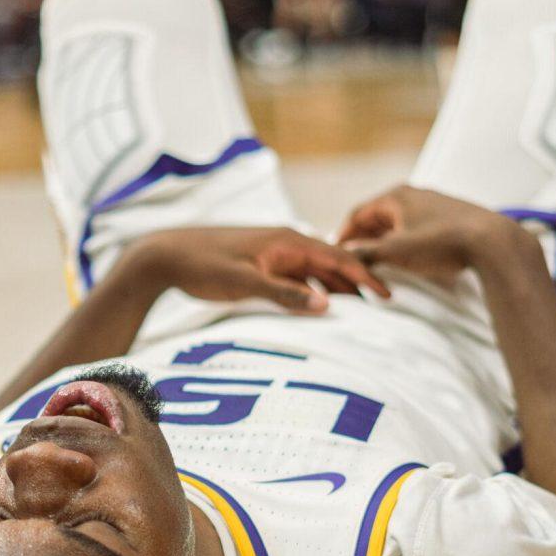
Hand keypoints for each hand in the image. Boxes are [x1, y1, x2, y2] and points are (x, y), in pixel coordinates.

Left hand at [134, 225, 389, 311]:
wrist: (167, 255)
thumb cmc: (204, 265)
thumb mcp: (245, 282)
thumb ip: (286, 294)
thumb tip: (327, 307)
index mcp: (288, 241)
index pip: (339, 258)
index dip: (366, 276)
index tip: (388, 296)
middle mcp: (286, 243)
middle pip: (333, 264)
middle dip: (359, 284)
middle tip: (384, 309)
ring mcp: (275, 254)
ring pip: (316, 273)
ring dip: (337, 290)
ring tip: (359, 313)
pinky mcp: (263, 264)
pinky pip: (298, 279)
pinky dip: (313, 293)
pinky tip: (320, 309)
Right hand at [338, 185, 525, 285]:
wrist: (491, 241)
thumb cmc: (442, 242)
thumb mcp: (396, 251)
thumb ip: (367, 253)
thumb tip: (346, 254)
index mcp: (395, 197)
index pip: (358, 213)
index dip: (343, 234)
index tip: (335, 252)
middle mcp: (412, 195)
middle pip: (376, 217)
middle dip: (362, 238)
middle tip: (352, 259)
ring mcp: (431, 205)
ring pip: (396, 223)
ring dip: (383, 241)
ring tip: (375, 262)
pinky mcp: (447, 217)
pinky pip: (414, 228)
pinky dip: (402, 241)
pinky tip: (405, 258)